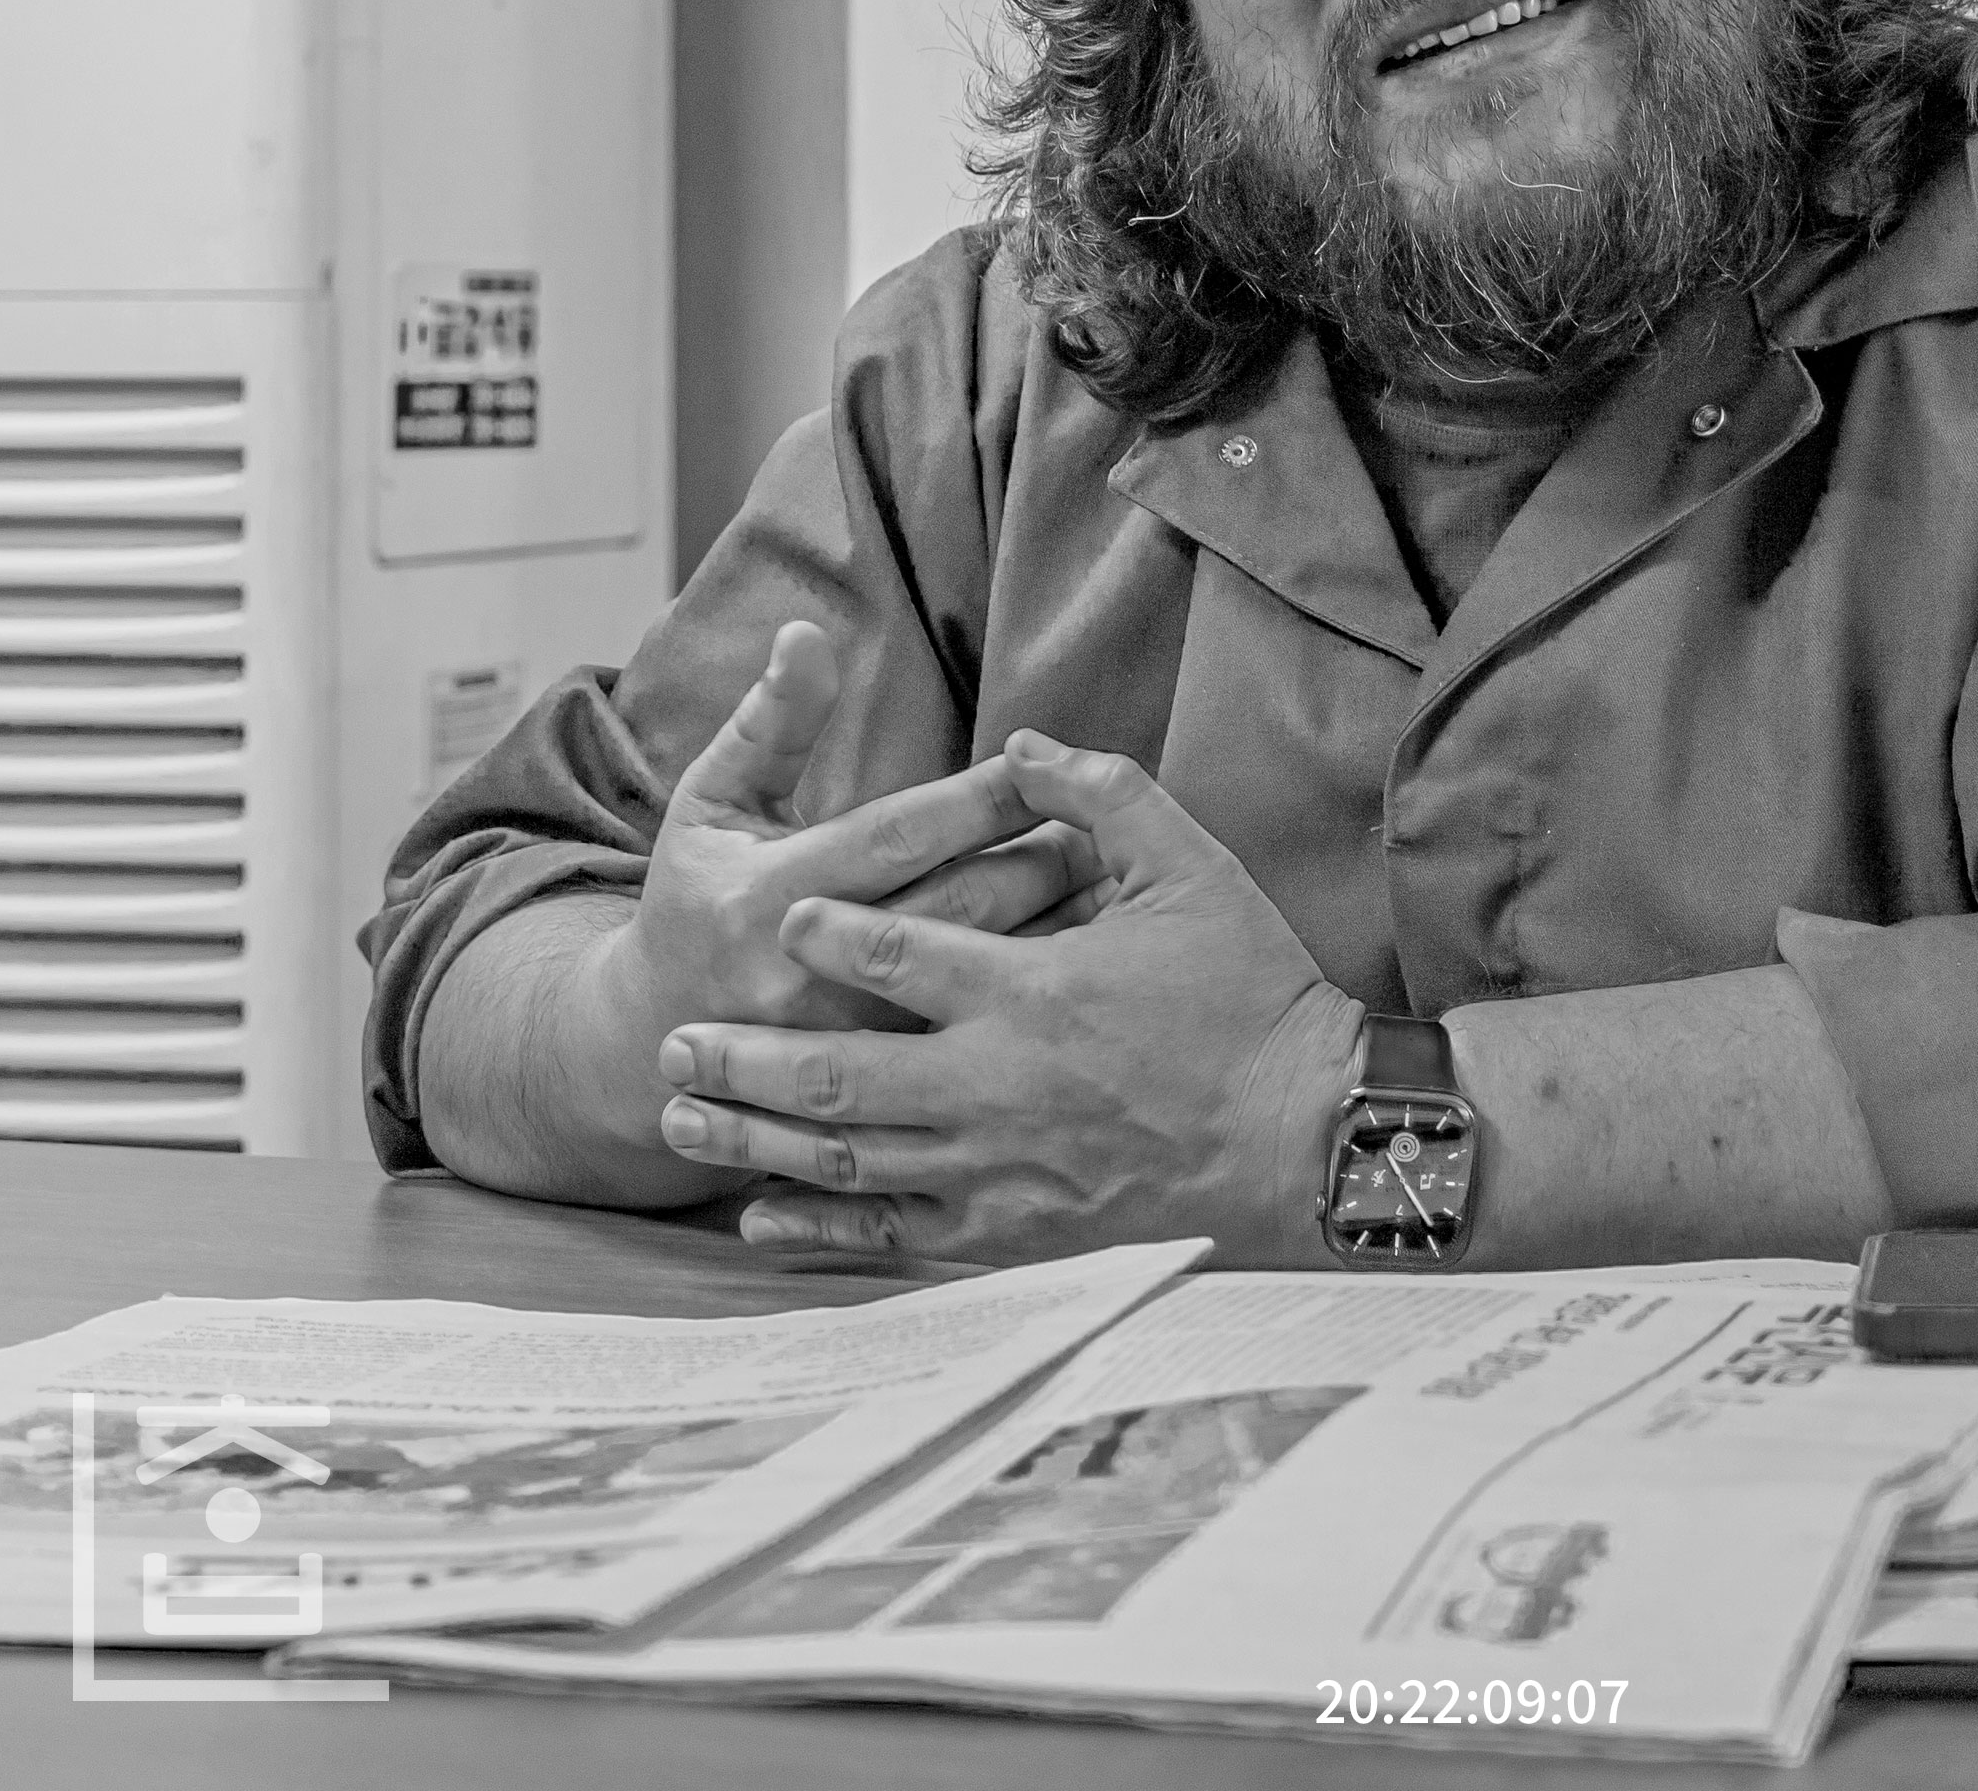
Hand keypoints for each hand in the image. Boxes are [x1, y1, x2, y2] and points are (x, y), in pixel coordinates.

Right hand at [583, 625, 1103, 1136]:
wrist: (652, 1040)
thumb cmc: (697, 895)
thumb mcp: (712, 799)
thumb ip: (772, 721)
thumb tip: (808, 633)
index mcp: (772, 892)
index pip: (896, 837)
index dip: (975, 800)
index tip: (1041, 761)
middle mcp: (813, 973)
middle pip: (956, 911)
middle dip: (1040, 861)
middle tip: (1108, 825)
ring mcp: (848, 1041)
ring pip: (980, 985)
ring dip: (1058, 933)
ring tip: (1125, 887)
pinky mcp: (876, 1094)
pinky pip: (977, 1045)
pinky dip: (1040, 1002)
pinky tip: (1099, 968)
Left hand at [651, 731, 1366, 1265]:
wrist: (1306, 1134)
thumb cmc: (1252, 993)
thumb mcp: (1191, 866)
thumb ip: (1101, 794)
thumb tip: (1022, 744)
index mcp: (1028, 990)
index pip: (891, 954)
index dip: (823, 934)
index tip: (779, 919)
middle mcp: (992, 1085)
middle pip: (833, 1074)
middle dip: (743, 1056)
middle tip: (671, 1041)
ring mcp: (996, 1167)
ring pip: (843, 1157)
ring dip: (752, 1139)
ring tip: (681, 1118)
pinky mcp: (1012, 1229)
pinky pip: (891, 1233)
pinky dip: (818, 1225)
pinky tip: (760, 1215)